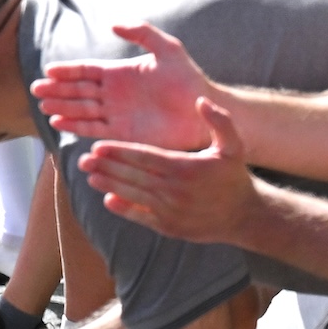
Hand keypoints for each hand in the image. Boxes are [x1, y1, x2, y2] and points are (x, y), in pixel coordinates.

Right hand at [33, 23, 223, 150]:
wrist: (202, 111)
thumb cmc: (188, 78)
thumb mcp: (167, 48)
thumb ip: (141, 33)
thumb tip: (112, 23)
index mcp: (119, 73)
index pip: (86, 71)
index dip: (67, 71)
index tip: (48, 70)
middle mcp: (113, 94)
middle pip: (78, 91)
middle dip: (57, 90)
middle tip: (37, 90)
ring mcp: (116, 114)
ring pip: (82, 110)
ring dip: (62, 108)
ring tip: (44, 106)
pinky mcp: (122, 134)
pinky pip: (94, 129)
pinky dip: (76, 127)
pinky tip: (60, 123)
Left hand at [76, 99, 262, 240]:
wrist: (244, 216)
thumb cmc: (234, 177)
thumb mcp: (234, 146)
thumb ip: (220, 121)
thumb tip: (201, 100)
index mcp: (186, 168)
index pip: (145, 157)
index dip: (119, 152)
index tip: (98, 146)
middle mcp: (175, 191)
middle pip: (133, 176)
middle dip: (106, 167)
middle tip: (83, 160)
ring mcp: (171, 211)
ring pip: (132, 196)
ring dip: (109, 186)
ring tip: (90, 176)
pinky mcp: (168, 227)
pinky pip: (141, 216)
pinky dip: (123, 208)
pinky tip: (108, 199)